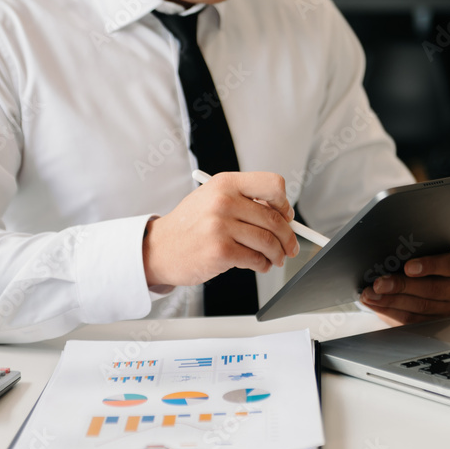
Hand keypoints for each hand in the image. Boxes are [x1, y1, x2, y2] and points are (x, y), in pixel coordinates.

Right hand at [143, 172, 299, 286]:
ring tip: (275, 259)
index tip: (286, 216)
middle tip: (290, 247)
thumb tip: (283, 215)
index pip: (273, 185)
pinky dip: (263, 265)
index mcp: (225, 183)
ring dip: (277, 254)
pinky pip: (256, 259)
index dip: (284, 203)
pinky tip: (259, 265)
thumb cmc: (190, 225)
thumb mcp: (213, 199)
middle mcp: (223, 201)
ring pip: (268, 242)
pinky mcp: (220, 251)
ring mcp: (221, 226)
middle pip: (274, 219)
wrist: (160, 248)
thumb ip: (245, 201)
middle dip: (287, 237)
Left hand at [360, 250, 449, 325]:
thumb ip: (412, 253)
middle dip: (401, 286)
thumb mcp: (421, 252)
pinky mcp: (433, 323)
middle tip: (379, 283)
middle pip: (432, 289)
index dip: (430, 265)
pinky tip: (374, 303)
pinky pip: (410, 319)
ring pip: (419, 307)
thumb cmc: (420, 260)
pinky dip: (388, 310)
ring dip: (390, 300)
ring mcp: (447, 309)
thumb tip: (388, 258)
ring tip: (370, 294)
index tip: (408, 267)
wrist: (422, 277)